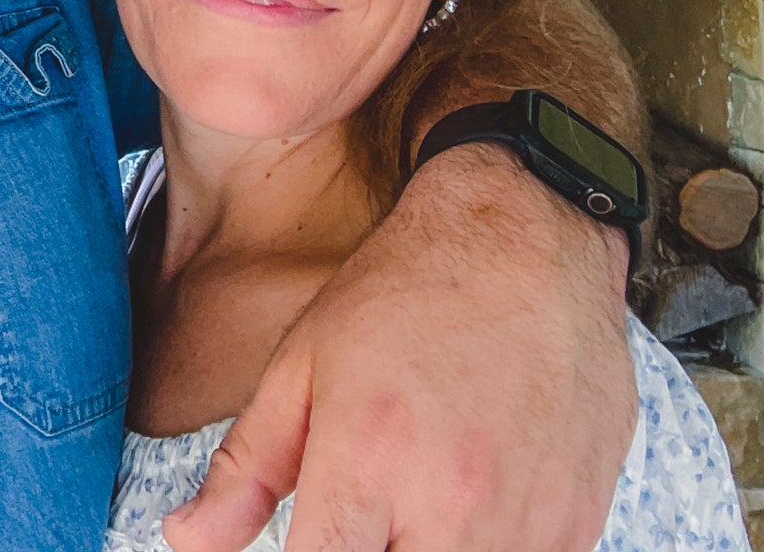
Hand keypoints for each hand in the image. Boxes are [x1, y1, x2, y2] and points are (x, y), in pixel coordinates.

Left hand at [165, 144, 632, 551]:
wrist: (528, 242)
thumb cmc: (403, 295)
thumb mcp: (299, 366)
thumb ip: (244, 468)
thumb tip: (185, 541)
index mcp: (367, 462)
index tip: (303, 544)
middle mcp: (451, 507)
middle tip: (358, 521)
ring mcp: (525, 523)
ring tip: (406, 503)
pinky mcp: (578, 525)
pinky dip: (484, 550)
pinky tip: (465, 504)